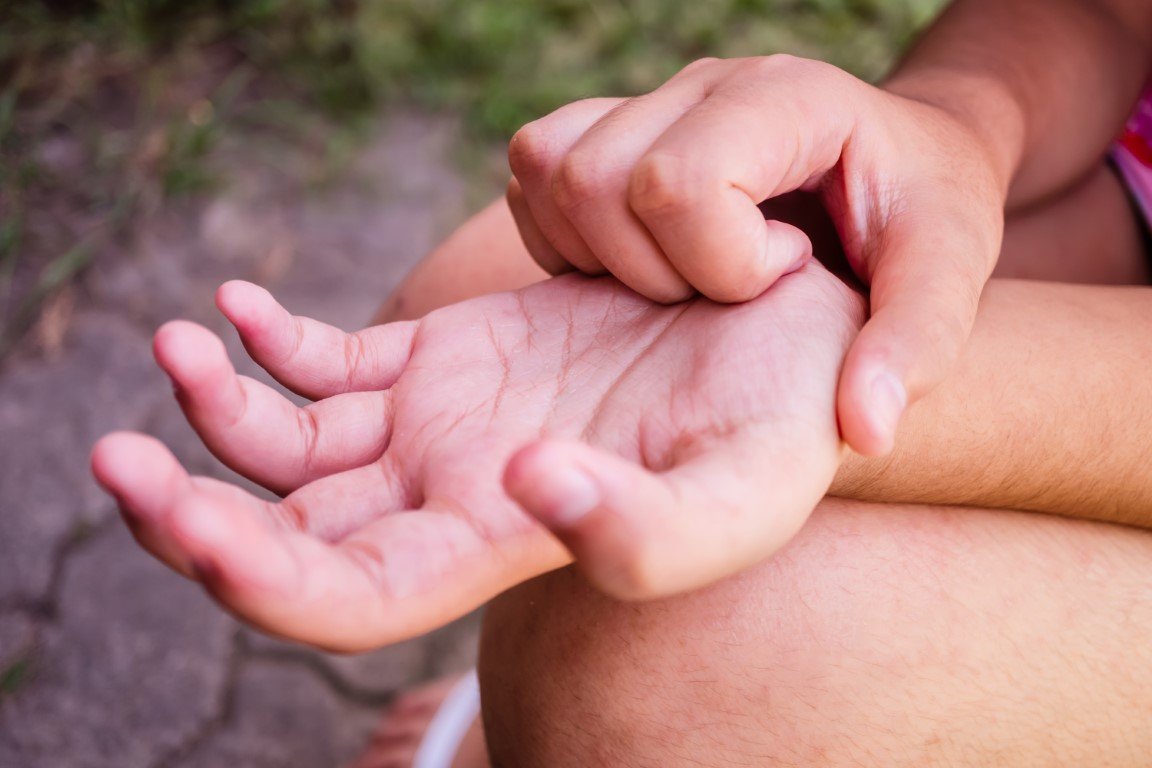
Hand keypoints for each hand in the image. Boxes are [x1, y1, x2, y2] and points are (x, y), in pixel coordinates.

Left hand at [92, 263, 863, 650]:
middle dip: (187, 512)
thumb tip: (523, 487)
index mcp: (498, 542)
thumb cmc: (788, 413)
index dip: (258, 581)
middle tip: (115, 458)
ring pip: (287, 442)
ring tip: (180, 339)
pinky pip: (326, 359)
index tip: (191, 518)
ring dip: (213, 404)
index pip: (348, 600)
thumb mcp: (748, 485)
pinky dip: (268, 336)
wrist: (788, 328)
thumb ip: (647, 529)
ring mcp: (434, 423)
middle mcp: (447, 495)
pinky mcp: (439, 353)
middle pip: (283, 535)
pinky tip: (239, 303)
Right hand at [506, 55, 1006, 454]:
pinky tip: (637, 265)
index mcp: (786, 101)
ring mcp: (650, 101)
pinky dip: (562, 241)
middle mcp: (705, 85)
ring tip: (683, 276)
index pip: (678, 181)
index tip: (779, 275)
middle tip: (722, 289)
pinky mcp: (610, 125)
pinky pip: (530, 179)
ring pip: (548, 171)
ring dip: (600, 256)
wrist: (895, 161)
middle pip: (594, 179)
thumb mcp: (946, 276)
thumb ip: (915, 345)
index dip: (716, 263)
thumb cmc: (921, 214)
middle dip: (649, 270)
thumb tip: (863, 430)